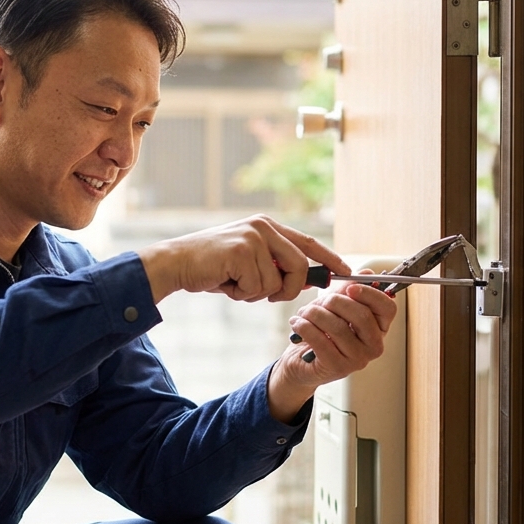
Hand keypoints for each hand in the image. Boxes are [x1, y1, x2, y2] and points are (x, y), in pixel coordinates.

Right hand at [136, 215, 348, 303]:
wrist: (176, 263)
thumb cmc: (213, 268)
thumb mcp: (249, 263)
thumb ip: (275, 266)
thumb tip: (307, 281)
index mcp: (267, 227)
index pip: (307, 242)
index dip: (329, 258)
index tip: (346, 270)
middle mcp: (263, 227)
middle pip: (299, 267)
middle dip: (288, 290)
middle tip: (266, 296)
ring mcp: (253, 237)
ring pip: (276, 283)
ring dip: (255, 294)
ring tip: (234, 283)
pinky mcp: (242, 251)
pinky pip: (258, 287)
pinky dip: (242, 294)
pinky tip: (225, 282)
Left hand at [265, 271, 397, 421]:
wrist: (300, 361)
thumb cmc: (321, 331)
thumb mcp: (335, 307)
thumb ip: (350, 290)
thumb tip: (366, 272)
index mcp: (379, 328)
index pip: (387, 308)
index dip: (370, 294)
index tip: (350, 288)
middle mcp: (373, 346)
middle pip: (362, 316)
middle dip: (336, 302)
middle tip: (320, 302)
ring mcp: (358, 360)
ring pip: (338, 327)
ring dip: (315, 314)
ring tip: (304, 313)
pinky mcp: (338, 368)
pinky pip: (321, 341)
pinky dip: (305, 327)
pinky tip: (297, 323)